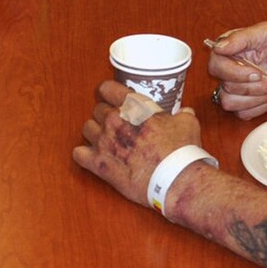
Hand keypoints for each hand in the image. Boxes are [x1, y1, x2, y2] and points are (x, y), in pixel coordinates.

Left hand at [71, 80, 201, 207]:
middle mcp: (115, 119)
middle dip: (105, 115)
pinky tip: (92, 157)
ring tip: (107, 141)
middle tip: (116, 125)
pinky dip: (84, 155)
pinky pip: (78, 154)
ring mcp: (104, 141)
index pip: (108, 88)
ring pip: (87, 128)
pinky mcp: (99, 164)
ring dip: (95, 133)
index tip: (109, 96)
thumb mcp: (187, 124)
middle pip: (97, 109)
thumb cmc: (181, 151)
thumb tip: (185, 113)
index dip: (108, 92)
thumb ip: (182, 115)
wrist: (176, 179)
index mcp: (134, 106)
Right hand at [206, 21, 266, 119]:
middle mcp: (229, 69)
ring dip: (256, 97)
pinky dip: (259, 107)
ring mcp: (235, 89)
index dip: (233, 71)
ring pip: (229, 101)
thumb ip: (241, 37)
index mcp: (231, 49)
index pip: (215, 62)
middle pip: (223, 84)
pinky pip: (240, 113)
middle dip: (251, 85)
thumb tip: (218, 47)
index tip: (255, 72)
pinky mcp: (244, 105)